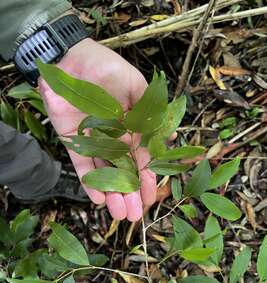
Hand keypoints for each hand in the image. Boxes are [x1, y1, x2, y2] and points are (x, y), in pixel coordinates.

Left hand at [39, 38, 156, 220]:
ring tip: (120, 214)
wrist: (73, 59)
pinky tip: (99, 200)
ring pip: (104, 173)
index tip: (152, 196)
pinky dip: (90, 182)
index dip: (147, 178)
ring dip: (113, 194)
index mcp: (132, 129)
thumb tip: (168, 139)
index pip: (142, 159)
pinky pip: (82, 165)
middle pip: (123, 171)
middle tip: (136, 215)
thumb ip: (149, 114)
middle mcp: (113, 139)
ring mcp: (93, 142)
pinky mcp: (73, 142)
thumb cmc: (108, 69)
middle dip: (131, 194)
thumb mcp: (137, 88)